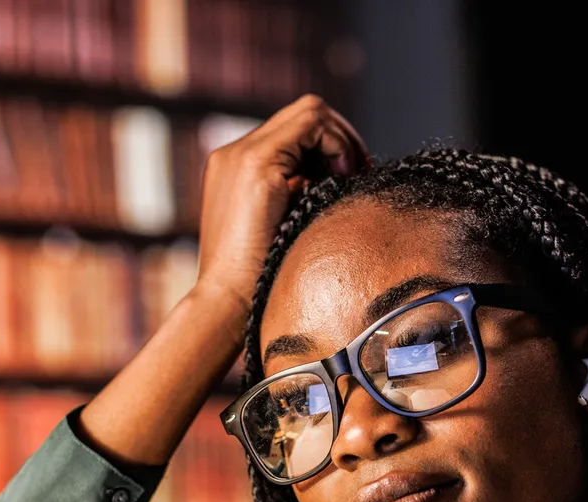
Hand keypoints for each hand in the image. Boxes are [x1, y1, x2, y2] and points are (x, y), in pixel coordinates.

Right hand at [195, 95, 369, 318]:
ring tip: (352, 176)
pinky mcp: (256, 164)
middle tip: (361, 172)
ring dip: (341, 139)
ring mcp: (241, 154)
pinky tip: (343, 176)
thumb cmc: (257, 280)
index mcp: (236, 168)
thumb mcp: (282, 227)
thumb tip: (339, 178)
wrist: (226, 303)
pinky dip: (336, 143)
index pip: (293, 134)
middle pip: (303, 114)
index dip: (329, 147)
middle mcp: (233, 153)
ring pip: (309, 111)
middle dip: (341, 138)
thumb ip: (298, 197)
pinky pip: (310, 123)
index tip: (351, 178)